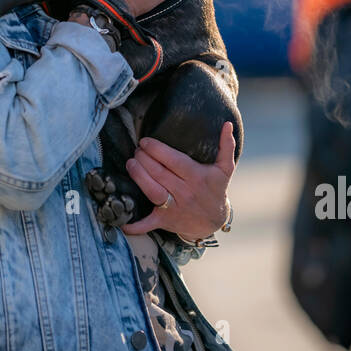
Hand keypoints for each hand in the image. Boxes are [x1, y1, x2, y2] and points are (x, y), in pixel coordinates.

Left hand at [122, 121, 236, 240]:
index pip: (174, 160)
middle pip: (159, 173)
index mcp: (197, 177)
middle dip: (143, 159)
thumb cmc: (215, 189)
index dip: (157, 149)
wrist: (214, 220)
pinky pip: (148, 224)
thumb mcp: (225, 169)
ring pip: (152, 191)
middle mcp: (185, 192)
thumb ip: (226, 146)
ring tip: (130, 163)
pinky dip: (135, 225)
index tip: (145, 141)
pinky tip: (123, 223)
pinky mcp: (165, 220)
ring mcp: (174, 208)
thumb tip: (227, 124)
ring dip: (138, 176)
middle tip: (137, 150)